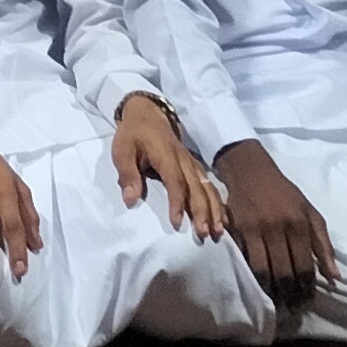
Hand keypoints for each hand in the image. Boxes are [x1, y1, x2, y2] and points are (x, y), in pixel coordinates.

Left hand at [112, 93, 225, 240]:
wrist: (148, 113)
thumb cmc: (133, 134)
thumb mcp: (122, 151)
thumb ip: (127, 175)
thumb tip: (131, 200)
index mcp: (166, 155)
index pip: (175, 181)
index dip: (177, 202)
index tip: (177, 223)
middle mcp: (184, 160)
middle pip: (197, 187)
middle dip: (202, 211)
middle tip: (204, 234)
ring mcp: (192, 163)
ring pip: (208, 187)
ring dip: (214, 210)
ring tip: (218, 231)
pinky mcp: (195, 166)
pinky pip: (210, 185)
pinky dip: (219, 202)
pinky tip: (224, 220)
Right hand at [214, 138, 336, 301]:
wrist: (250, 171)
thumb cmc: (284, 194)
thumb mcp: (310, 212)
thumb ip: (323, 244)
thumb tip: (334, 276)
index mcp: (299, 223)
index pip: (305, 265)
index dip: (306, 286)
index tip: (307, 299)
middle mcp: (278, 228)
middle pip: (284, 272)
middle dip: (289, 293)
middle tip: (292, 306)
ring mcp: (255, 230)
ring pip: (262, 270)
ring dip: (270, 289)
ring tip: (276, 300)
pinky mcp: (238, 230)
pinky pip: (245, 260)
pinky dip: (253, 275)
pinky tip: (259, 283)